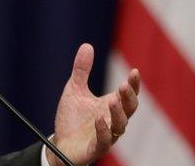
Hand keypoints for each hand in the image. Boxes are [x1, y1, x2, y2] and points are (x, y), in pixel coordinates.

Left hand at [46, 43, 139, 165]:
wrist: (60, 143)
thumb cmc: (72, 118)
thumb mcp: (74, 90)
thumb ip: (82, 70)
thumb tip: (87, 45)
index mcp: (110, 105)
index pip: (127, 94)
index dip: (133, 84)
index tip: (134, 71)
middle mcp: (112, 120)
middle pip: (129, 109)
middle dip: (129, 97)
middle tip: (124, 84)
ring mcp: (106, 135)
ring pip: (120, 126)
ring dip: (118, 113)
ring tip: (113, 99)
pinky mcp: (96, 148)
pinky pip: (104, 140)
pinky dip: (103, 130)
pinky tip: (99, 118)